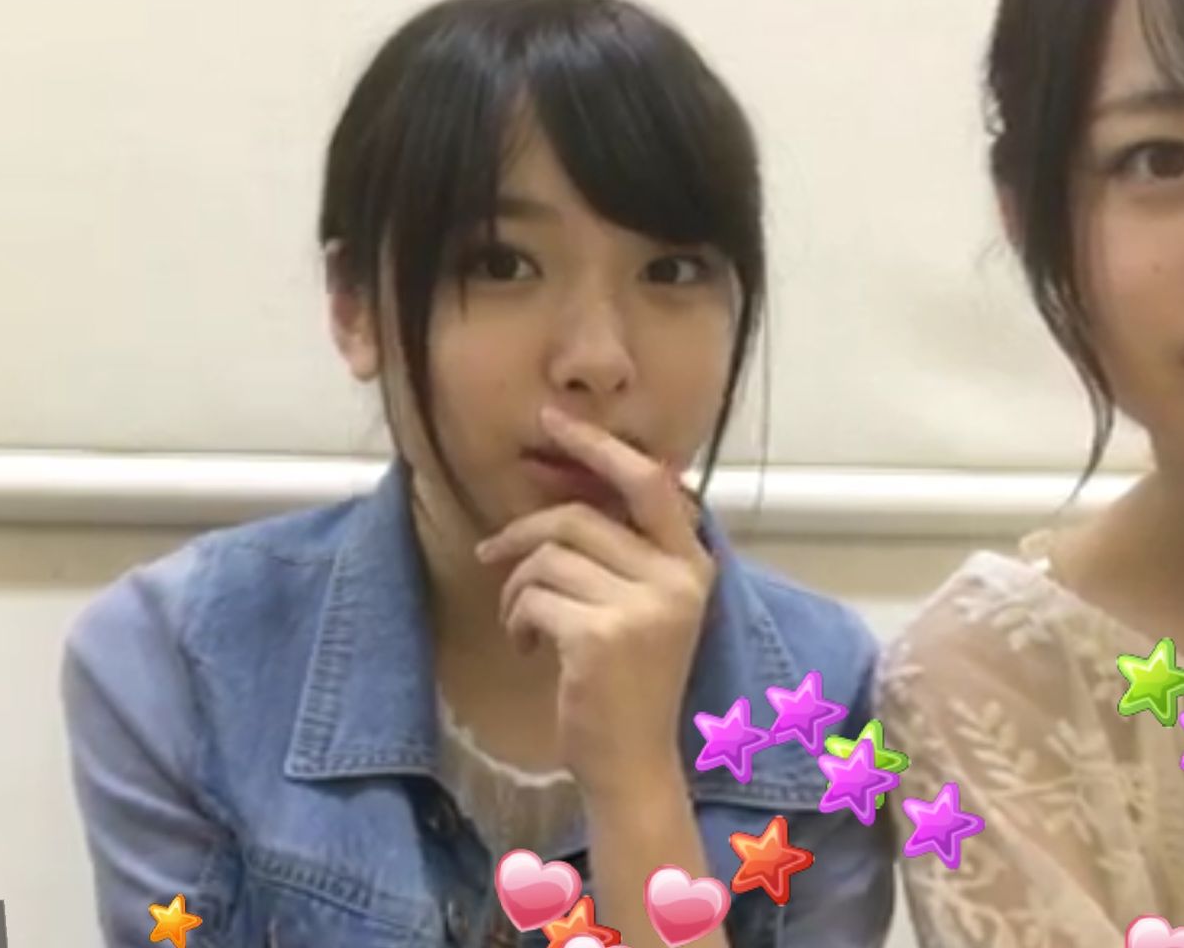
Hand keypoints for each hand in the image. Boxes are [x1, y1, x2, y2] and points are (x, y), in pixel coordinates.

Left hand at [474, 405, 713, 801]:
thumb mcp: (646, 607)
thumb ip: (624, 550)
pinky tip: (529, 648)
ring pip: (547, 559)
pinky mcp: (601, 637)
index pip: (648, 483)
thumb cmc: (628, 682)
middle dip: (523, 534)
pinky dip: (517, 620)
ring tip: (525, 626)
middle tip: (490, 554)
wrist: (632, 763)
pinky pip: (533, 598)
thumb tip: (564, 482)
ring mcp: (643, 608)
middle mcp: (677, 580)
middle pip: (578, 519)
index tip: (554, 420)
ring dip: (518, 590)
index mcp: (693, 565)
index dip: (598, 447)